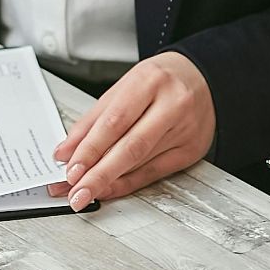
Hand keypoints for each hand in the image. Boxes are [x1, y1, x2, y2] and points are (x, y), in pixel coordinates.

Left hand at [47, 51, 214, 209]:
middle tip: (75, 192)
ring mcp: (185, 130)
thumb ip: (94, 119)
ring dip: (110, 181)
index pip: (115, 121)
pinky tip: (111, 188)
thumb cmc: (160, 80)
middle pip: (131, 147)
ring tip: (86, 192)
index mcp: (150, 81)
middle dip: (99, 174)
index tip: (70, 168)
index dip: (90, 149)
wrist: (202, 78)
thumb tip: (67, 150)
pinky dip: (129, 183)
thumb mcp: (124, 86)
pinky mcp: (191, 150)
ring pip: (142, 163)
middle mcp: (172, 105)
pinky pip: (155, 172)